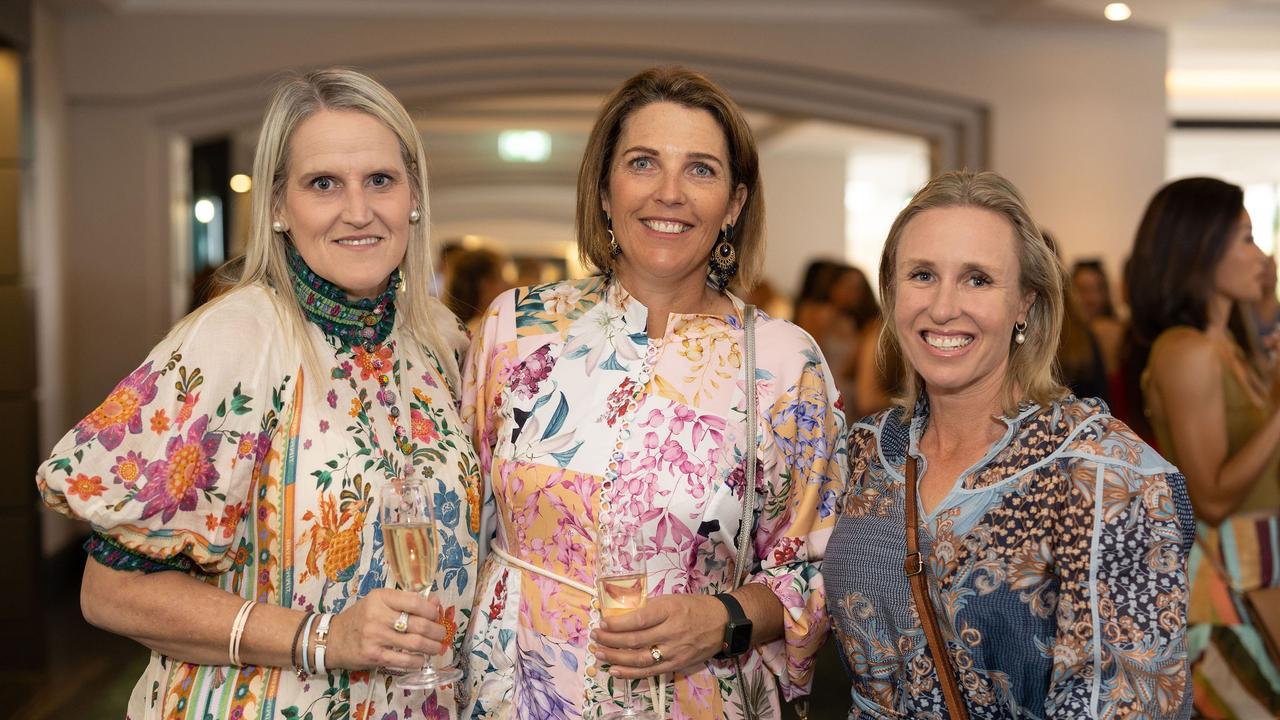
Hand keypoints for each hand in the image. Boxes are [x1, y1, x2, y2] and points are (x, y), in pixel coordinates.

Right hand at [325, 588, 446, 670]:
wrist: (332, 638)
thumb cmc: (360, 617)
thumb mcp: (380, 602)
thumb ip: (406, 601)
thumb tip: (435, 603)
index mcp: (381, 597)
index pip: (415, 601)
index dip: (432, 610)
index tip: (437, 615)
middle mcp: (378, 615)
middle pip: (418, 624)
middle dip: (436, 631)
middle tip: (441, 634)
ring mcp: (375, 636)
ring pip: (414, 643)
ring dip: (431, 647)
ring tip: (437, 648)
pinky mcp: (373, 656)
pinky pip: (402, 660)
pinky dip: (417, 661)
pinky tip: (421, 660)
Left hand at [591, 594, 727, 678]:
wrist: (723, 623)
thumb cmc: (696, 607)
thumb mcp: (672, 599)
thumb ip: (649, 607)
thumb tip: (622, 613)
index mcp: (669, 610)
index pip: (638, 619)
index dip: (617, 624)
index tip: (602, 623)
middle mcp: (671, 631)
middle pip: (635, 640)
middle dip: (610, 640)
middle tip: (595, 638)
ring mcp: (674, 650)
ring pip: (639, 659)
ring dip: (616, 658)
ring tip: (599, 654)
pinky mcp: (677, 664)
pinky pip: (650, 672)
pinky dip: (630, 673)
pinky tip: (615, 671)